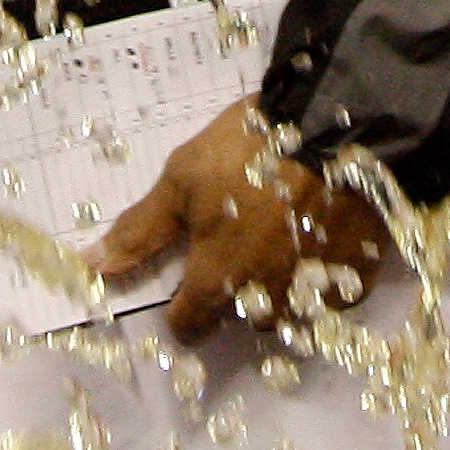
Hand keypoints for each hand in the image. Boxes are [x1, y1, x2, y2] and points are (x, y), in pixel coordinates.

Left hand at [89, 97, 389, 343]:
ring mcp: (314, 289)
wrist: (343, 123)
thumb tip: (92, 267)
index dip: (183, 309)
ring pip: (287, 313)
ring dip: (278, 292)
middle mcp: (265, 297)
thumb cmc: (253, 148)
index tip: (190, 283)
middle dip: (235, 294)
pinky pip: (331, 295)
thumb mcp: (184, 176)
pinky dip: (322, 279)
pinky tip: (320, 241)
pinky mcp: (356, 272)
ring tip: (282, 244)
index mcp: (218, 278)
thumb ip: (142, 229)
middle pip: (240, 319)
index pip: (189, 326)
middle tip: (242, 243)